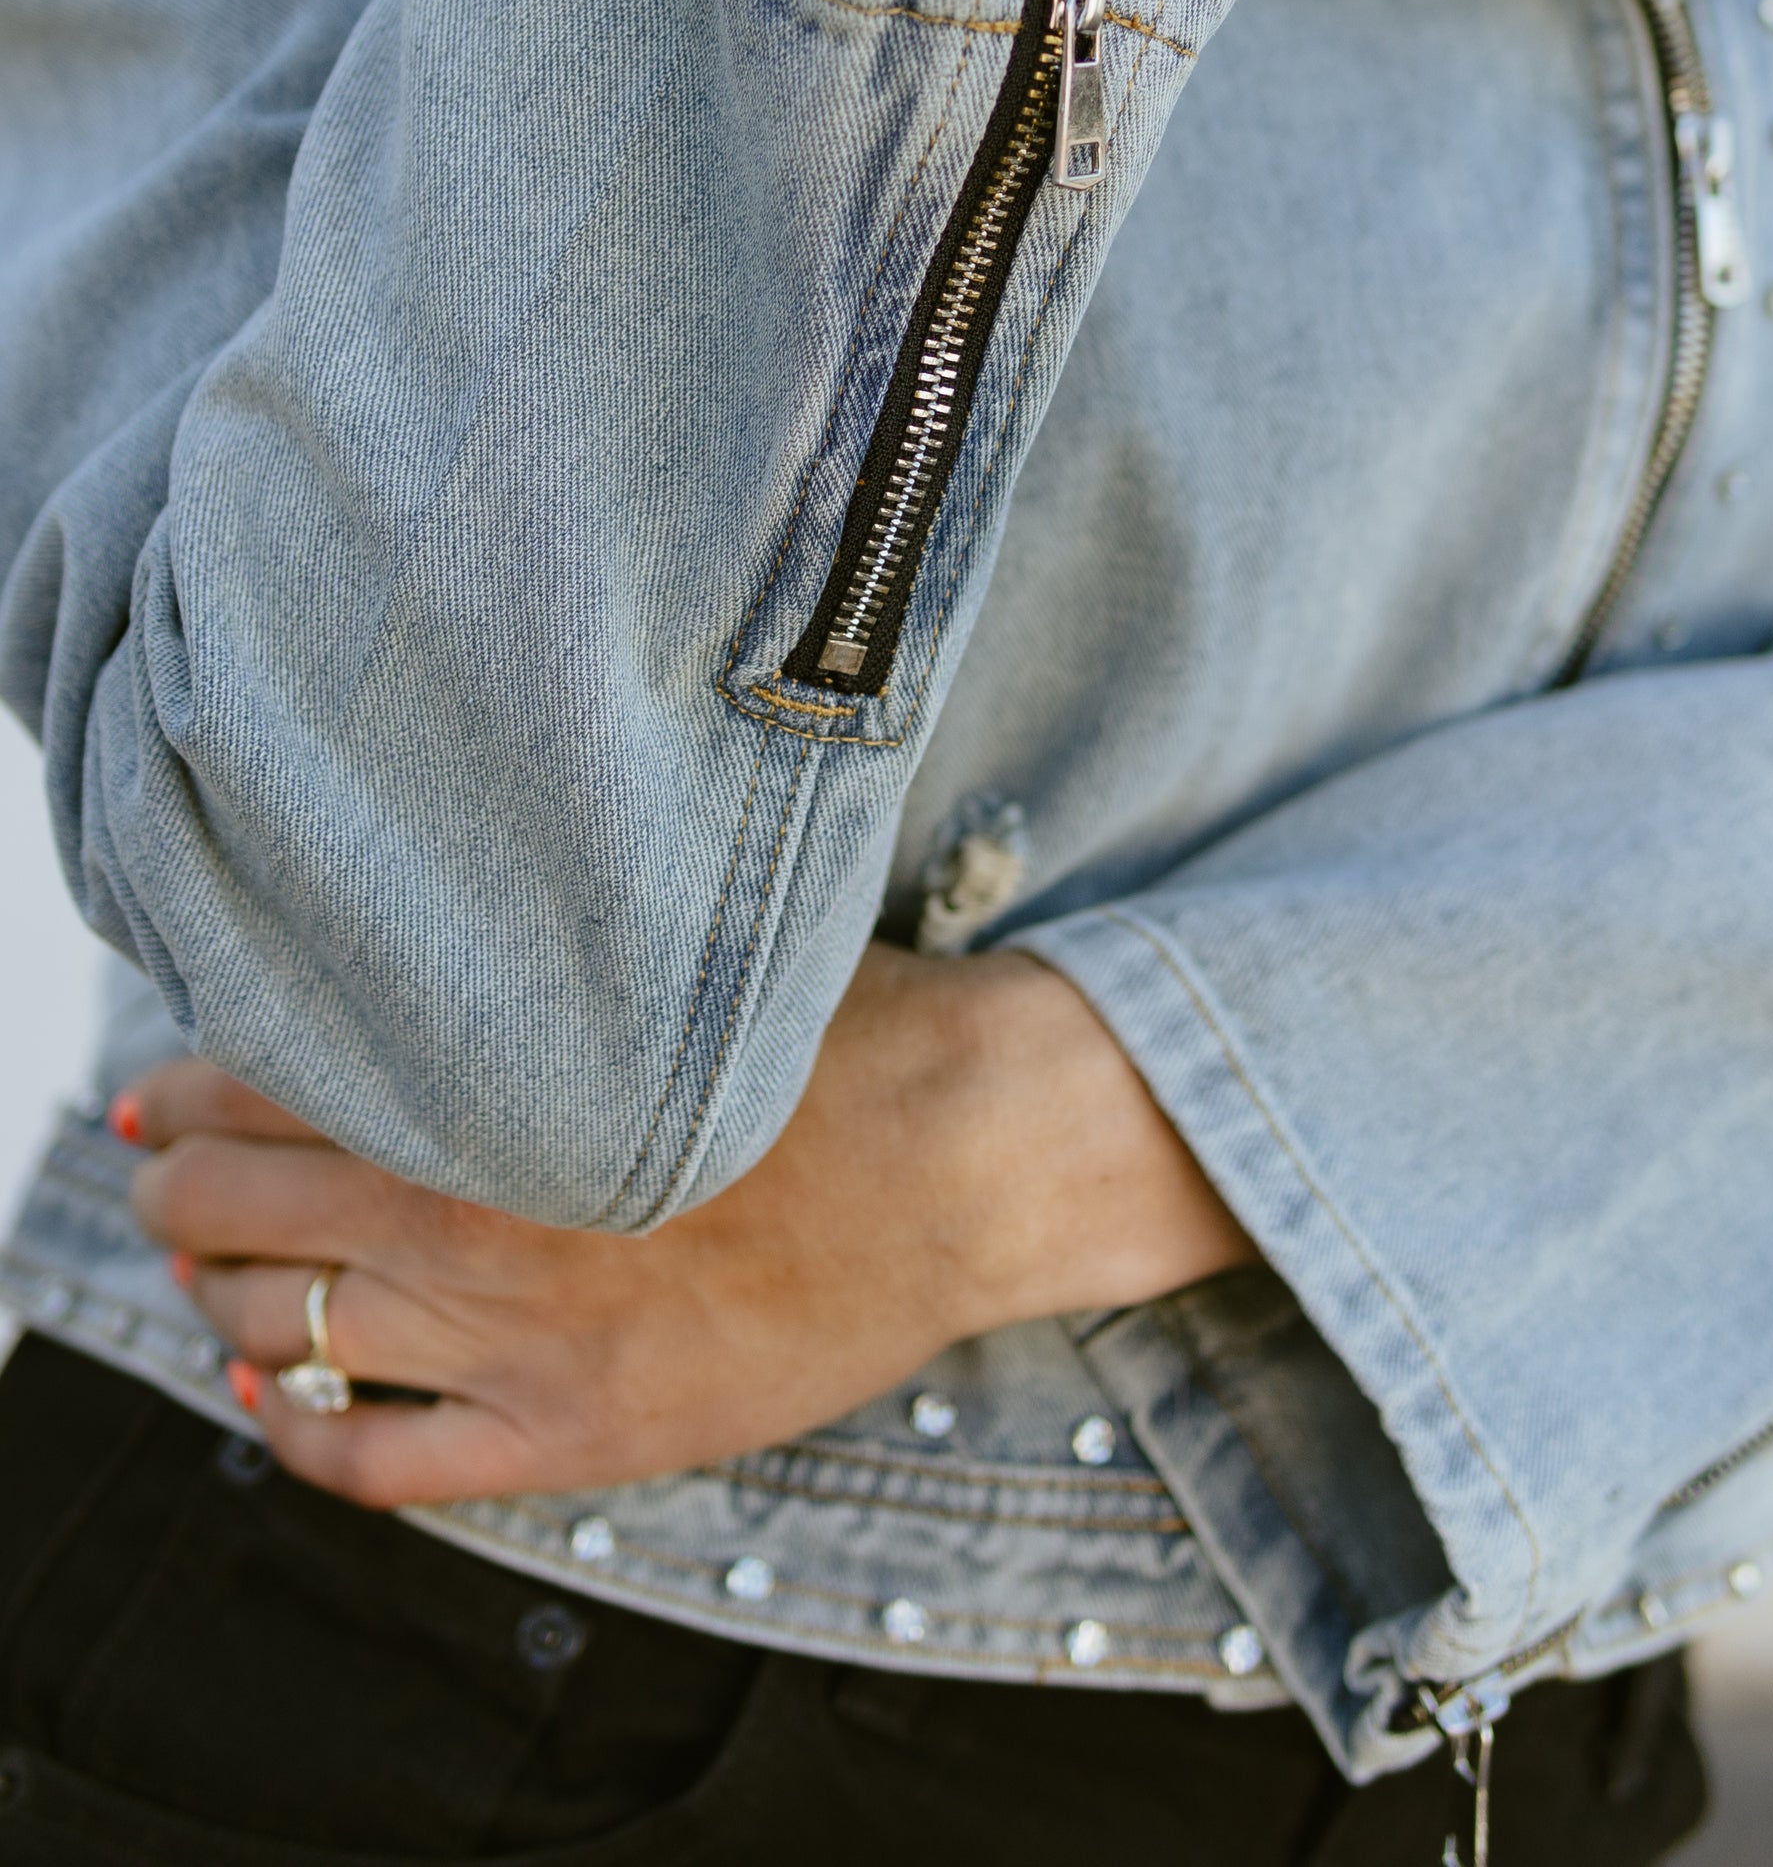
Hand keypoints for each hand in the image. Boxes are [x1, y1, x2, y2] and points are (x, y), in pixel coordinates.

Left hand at [124, 942, 1252, 1510]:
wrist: (965, 1154)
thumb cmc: (832, 1039)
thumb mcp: (664, 961)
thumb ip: (533, 957)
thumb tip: (420, 938)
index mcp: (488, 1081)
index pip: (260, 1089)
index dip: (191, 1088)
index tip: (175, 1085)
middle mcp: (473, 1213)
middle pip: (234, 1216)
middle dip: (179, 1192)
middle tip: (174, 1175)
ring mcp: (518, 1336)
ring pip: (277, 1338)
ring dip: (219, 1302)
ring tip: (218, 1274)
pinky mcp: (573, 1431)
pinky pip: (373, 1466)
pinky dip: (293, 1436)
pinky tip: (274, 1401)